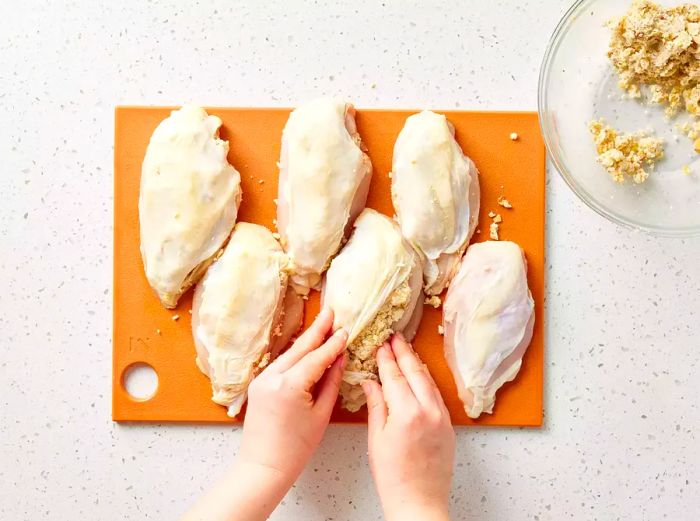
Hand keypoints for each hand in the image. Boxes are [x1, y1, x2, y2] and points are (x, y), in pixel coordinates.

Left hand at [240, 307, 346, 483]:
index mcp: (290, 385)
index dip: (333, 344)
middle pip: (300, 348)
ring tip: (322, 327)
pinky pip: (280, 364)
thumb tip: (340, 359)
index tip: (346, 331)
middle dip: (317, 330)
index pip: (317, 358)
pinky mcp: (258, 385)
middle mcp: (272, 377)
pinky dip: (295, 356)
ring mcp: (262, 380)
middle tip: (331, 312)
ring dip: (306, 341)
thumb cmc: (296, 448)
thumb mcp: (321, 414)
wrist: (263, 467)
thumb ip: (331, 383)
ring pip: (289, 354)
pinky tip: (306, 349)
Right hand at [362, 334, 454, 520]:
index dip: (386, 359)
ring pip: (428, 381)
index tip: (380, 345)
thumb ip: (376, 405)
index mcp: (406, 413)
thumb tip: (370, 382)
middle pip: (414, 372)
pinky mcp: (448, 424)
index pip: (394, 377)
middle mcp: (428, 411)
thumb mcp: (376, 438)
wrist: (419, 502)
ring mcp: (442, 417)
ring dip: (416, 363)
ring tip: (406, 350)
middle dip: (403, 353)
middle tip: (394, 338)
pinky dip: (426, 380)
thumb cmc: (394, 477)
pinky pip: (437, 394)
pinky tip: (419, 375)